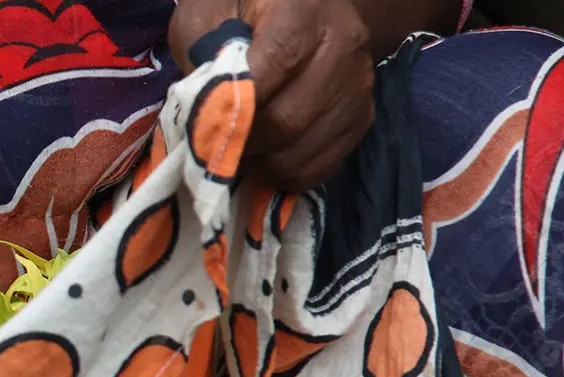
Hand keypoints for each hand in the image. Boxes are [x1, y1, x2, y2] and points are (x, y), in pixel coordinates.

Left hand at [170, 0, 375, 191]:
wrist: (302, 10)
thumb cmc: (244, 11)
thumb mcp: (209, 15)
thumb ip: (202, 55)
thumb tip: (203, 112)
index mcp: (305, 12)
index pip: (274, 67)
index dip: (235, 106)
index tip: (202, 126)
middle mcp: (343, 47)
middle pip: (289, 120)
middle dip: (243, 143)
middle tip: (211, 149)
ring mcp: (357, 87)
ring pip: (303, 152)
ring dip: (259, 165)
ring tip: (233, 153)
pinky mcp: (361, 119)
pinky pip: (319, 167)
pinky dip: (283, 174)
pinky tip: (261, 158)